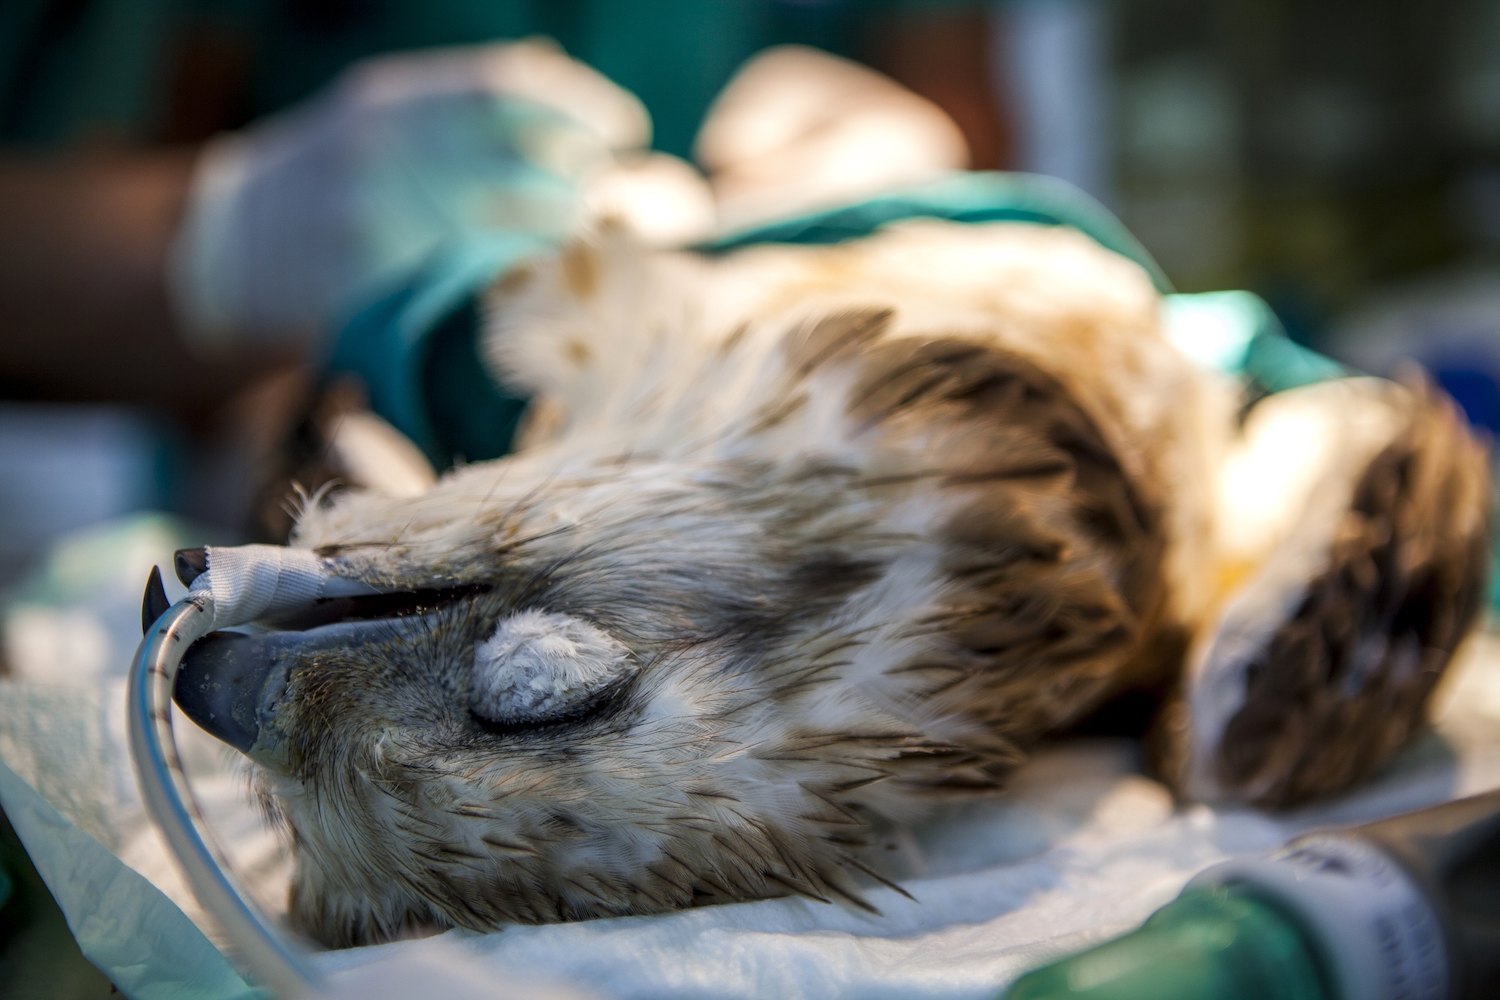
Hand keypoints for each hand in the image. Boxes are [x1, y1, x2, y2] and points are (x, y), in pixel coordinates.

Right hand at [170, 40, 648, 349]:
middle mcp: (379, 152)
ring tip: (583, 233)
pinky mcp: (371, 289)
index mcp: (385, 102)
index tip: (625, 127)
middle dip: (579, 179)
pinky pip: (471, 280)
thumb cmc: (318, 182)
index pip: (503, 86)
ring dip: (561, 231)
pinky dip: (519, 273)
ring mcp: (373, 223)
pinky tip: (543, 272)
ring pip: (506, 224)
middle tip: (607, 195)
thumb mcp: (370, 117)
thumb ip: (451, 109)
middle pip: (518, 158)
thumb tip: (559, 102)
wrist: (221, 253)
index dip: (578, 105)